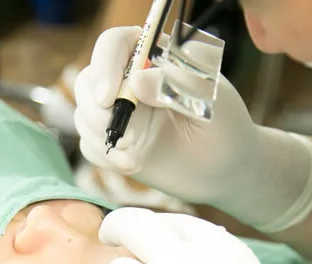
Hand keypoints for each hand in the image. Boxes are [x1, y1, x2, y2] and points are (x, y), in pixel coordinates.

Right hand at [74, 27, 311, 231]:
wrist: (226, 171)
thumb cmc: (225, 128)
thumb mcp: (210, 102)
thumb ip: (177, 85)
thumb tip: (137, 82)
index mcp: (155, 58)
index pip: (115, 44)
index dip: (105, 65)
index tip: (109, 97)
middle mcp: (131, 81)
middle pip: (89, 81)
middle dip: (96, 112)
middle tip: (125, 139)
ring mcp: (120, 113)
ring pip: (85, 115)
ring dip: (102, 138)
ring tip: (134, 159)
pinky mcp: (115, 142)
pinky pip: (90, 145)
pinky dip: (105, 157)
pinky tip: (132, 165)